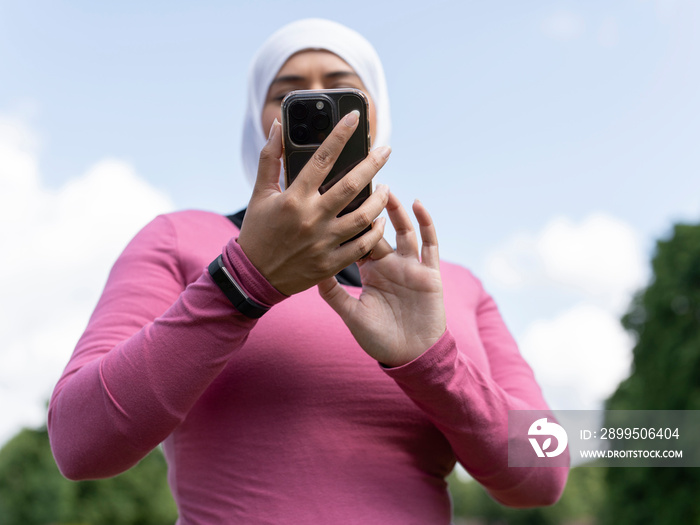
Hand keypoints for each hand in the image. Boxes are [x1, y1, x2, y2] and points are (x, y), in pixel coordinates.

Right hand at [237, 112, 390, 295]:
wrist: (254, 276)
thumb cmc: (258, 231)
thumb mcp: (259, 194)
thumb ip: (270, 159)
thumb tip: (278, 126)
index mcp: (293, 198)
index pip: (322, 158)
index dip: (340, 134)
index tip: (356, 117)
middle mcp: (311, 218)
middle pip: (350, 185)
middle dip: (372, 163)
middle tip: (386, 150)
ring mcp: (323, 242)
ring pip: (362, 216)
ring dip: (379, 199)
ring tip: (386, 187)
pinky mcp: (331, 263)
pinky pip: (361, 245)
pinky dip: (374, 231)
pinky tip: (380, 219)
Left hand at [318, 192, 445, 366]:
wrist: (410, 356)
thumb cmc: (379, 338)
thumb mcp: (351, 314)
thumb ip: (333, 293)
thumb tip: (310, 271)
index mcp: (370, 272)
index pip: (358, 239)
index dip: (349, 221)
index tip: (335, 200)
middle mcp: (390, 264)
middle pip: (378, 229)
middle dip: (370, 208)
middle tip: (357, 182)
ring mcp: (410, 266)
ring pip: (403, 230)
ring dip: (395, 209)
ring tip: (384, 187)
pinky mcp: (430, 272)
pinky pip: (429, 243)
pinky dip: (425, 223)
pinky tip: (418, 203)